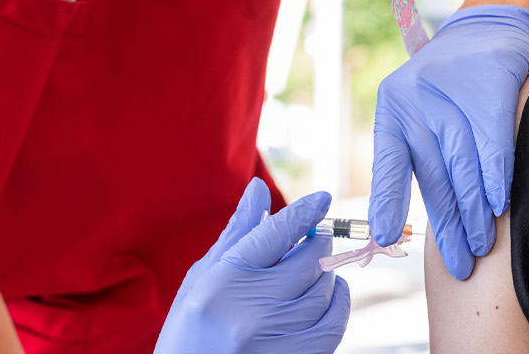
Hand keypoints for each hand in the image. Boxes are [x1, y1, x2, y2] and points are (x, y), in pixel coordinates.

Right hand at [157, 178, 349, 353]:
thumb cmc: (191, 328)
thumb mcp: (201, 278)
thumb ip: (236, 234)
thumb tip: (258, 189)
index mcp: (224, 281)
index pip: (276, 233)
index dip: (305, 212)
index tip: (321, 200)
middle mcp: (252, 309)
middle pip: (308, 260)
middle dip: (318, 242)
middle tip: (315, 237)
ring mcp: (276, 338)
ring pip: (324, 291)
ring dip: (326, 272)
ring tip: (314, 268)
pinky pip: (333, 325)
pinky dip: (337, 304)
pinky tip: (326, 296)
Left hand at [370, 4, 528, 279]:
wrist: (488, 32)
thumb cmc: (452, 90)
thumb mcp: (423, 116)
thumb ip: (419, 161)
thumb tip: (406, 226)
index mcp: (393, 111)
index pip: (387, 162)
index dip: (387, 200)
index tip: (385, 235)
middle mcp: (417, 101)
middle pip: (433, 174)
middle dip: (447, 224)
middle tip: (458, 262)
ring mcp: (453, 91)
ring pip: (463, 164)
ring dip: (474, 211)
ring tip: (480, 244)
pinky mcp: (491, 86)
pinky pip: (493, 142)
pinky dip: (496, 177)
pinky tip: (499, 205)